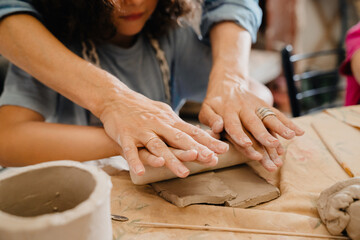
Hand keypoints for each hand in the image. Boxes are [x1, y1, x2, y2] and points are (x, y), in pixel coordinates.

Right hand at [99, 89, 228, 177]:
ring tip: (183, 172)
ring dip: (171, 159)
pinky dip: (135, 161)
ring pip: (158, 146)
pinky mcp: (125, 136)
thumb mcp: (164, 113)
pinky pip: (130, 150)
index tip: (223, 150)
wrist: (116, 98)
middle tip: (211, 160)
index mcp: (169, 120)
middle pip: (179, 139)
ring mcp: (142, 131)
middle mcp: (158, 125)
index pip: (192, 131)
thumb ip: (179, 125)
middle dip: (196, 150)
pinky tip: (142, 172)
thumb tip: (198, 132)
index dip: (208, 141)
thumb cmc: (142, 108)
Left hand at [199, 71, 303, 170]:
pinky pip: (278, 114)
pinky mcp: (265, 107)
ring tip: (291, 137)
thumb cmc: (215, 103)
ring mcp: (256, 107)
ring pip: (269, 118)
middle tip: (274, 145)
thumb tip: (217, 126)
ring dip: (281, 127)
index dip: (240, 135)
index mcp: (227, 111)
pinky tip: (299, 132)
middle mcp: (244, 109)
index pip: (233, 125)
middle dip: (264, 134)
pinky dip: (289, 123)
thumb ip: (210, 118)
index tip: (248, 145)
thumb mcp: (206, 109)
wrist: (228, 83)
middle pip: (255, 123)